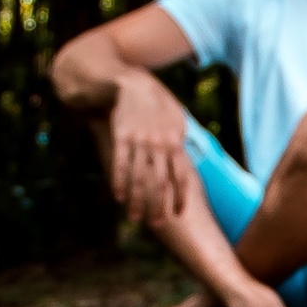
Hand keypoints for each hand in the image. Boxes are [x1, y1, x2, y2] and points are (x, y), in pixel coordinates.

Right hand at [109, 71, 192, 226]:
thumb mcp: (177, 121)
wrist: (132, 83)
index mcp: (175, 143)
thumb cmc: (158, 103)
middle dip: (158, 206)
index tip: (178, 213)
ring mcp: (140, 141)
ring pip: (139, 177)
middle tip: (157, 224)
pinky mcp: (121, 136)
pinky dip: (119, 182)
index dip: (179, 197)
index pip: (181, 177)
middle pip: (160, 182)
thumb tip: (188, 164)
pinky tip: (118, 197)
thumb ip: (180, 144)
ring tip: (135, 218)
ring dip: (137, 200)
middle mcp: (159, 145)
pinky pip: (120, 164)